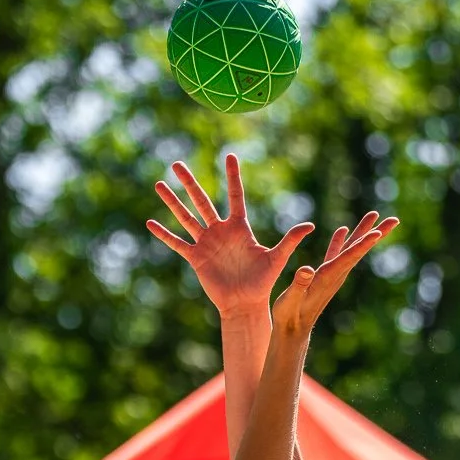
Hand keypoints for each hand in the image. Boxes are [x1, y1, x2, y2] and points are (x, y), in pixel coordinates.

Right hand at [147, 155, 313, 312]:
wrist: (245, 304)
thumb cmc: (262, 282)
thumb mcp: (276, 259)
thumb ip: (290, 240)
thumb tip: (311, 226)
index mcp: (239, 227)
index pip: (235, 195)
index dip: (232, 176)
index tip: (229, 155)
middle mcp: (220, 231)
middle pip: (202, 201)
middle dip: (189, 182)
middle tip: (177, 164)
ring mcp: (206, 243)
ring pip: (186, 217)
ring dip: (172, 202)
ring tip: (158, 184)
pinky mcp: (196, 258)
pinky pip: (177, 243)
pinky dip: (163, 234)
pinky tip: (149, 222)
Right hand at [269, 210, 398, 341]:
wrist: (292, 331)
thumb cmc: (289, 316)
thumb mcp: (291, 300)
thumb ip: (299, 284)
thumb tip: (307, 269)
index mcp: (327, 278)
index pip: (349, 258)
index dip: (363, 245)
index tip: (378, 232)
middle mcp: (334, 275)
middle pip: (359, 250)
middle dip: (376, 234)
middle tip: (395, 220)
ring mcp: (331, 275)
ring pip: (351, 249)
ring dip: (363, 232)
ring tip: (373, 216)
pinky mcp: (323, 276)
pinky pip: (336, 254)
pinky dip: (341, 241)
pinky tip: (343, 230)